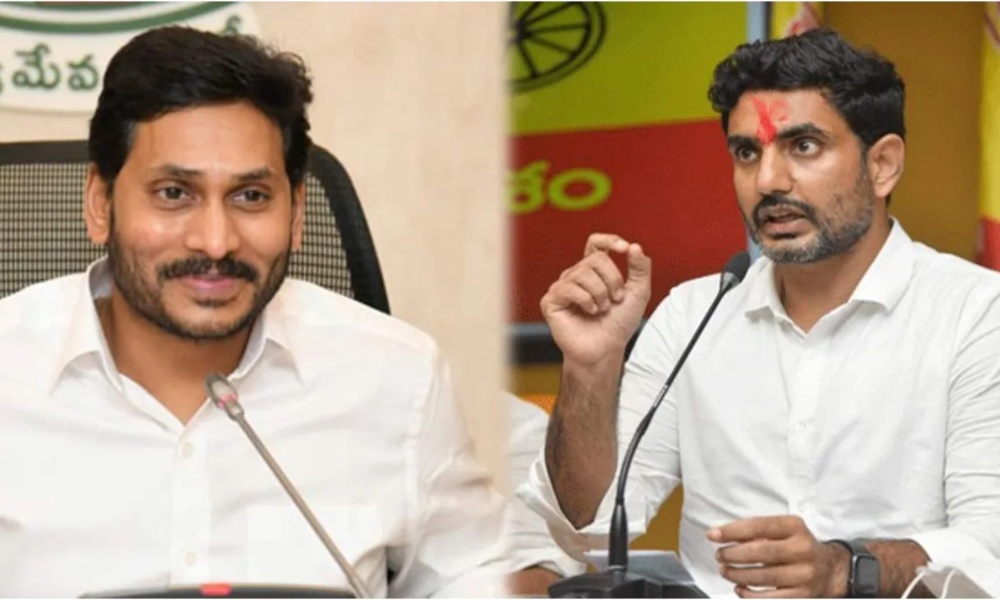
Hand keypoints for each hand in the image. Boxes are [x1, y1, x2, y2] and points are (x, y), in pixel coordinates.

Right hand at [540, 233, 651, 365]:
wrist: (606, 348)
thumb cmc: (618, 324)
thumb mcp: (638, 293)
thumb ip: (641, 267)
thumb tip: (634, 246)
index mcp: (595, 271)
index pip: (596, 244)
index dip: (609, 240)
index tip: (624, 248)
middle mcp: (577, 276)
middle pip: (596, 259)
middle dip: (613, 280)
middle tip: (616, 299)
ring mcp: (563, 287)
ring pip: (583, 273)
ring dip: (601, 294)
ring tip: (602, 309)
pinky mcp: (552, 300)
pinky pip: (569, 288)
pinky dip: (586, 301)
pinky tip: (589, 312)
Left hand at [708, 515, 848, 597]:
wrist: (829, 569)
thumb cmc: (797, 546)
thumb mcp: (784, 530)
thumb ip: (758, 531)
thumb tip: (724, 535)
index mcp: (795, 527)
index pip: (759, 526)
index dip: (732, 531)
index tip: (713, 535)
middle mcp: (802, 549)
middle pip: (760, 552)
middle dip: (733, 554)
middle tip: (719, 555)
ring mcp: (804, 574)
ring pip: (764, 576)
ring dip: (738, 574)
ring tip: (725, 570)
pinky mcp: (802, 595)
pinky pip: (771, 597)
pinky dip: (750, 594)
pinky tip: (739, 588)